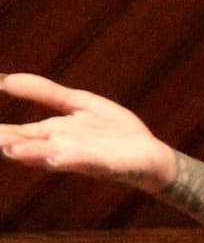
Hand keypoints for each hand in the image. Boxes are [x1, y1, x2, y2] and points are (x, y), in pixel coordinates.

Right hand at [0, 74, 175, 191]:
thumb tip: (6, 79)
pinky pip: (88, 160)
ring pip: (53, 156)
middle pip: (30, 147)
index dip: (0, 133)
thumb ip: (45, 92)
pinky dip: (73, 157)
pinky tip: (58, 155)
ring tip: (12, 149)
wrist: (150, 154)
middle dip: (8, 144)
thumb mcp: (78, 103)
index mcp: (53, 135)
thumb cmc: (113, 132)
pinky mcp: (107, 163)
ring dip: (34, 153)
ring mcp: (83, 157)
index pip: (17, 134)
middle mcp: (62, 149)